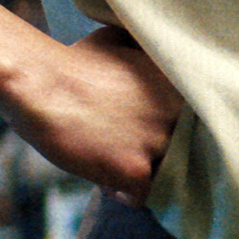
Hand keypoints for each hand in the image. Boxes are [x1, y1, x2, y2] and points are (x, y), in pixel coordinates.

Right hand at [0, 25, 184, 205]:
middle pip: (184, 150)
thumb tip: (143, 54)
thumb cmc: (73, 62)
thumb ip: (143, 53)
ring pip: (166, 175)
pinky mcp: (137, 168)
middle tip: (125, 147)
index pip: (195, 121)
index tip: (144, 129)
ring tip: (112, 162)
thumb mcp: (119, 41)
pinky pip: (143, 197)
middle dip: (156, 153)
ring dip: (141, 175)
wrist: (43, 84)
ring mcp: (159, 141)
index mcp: (179, 83)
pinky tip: (103, 176)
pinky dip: (122, 193)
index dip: (167, 128)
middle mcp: (178, 112)